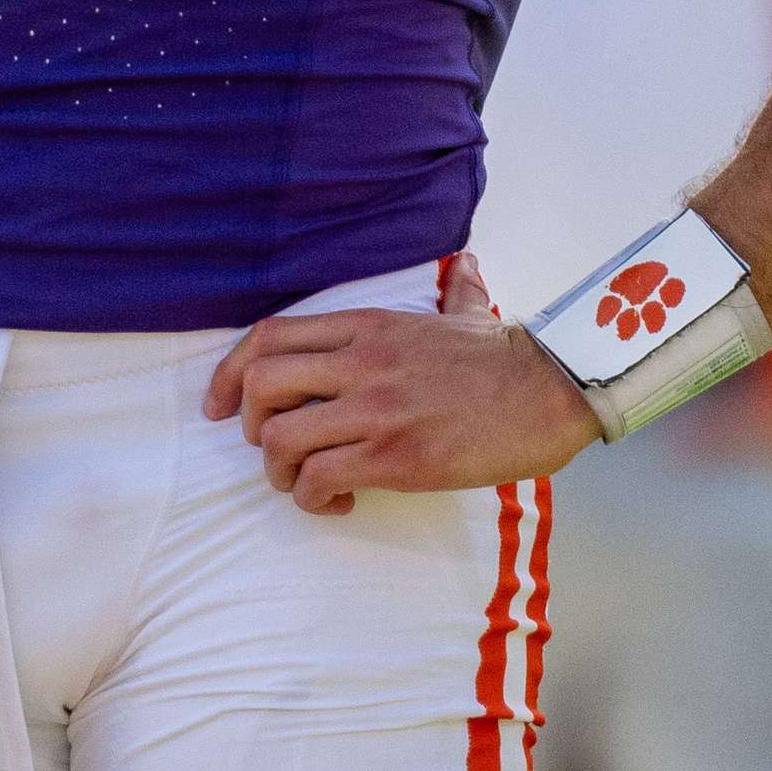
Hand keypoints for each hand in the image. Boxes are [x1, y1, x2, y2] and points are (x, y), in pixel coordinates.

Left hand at [203, 258, 598, 514]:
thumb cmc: (510, 360)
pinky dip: (313, 497)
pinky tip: (338, 502)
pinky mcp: (396, 456)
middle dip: (248, 425)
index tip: (218, 405)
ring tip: (306, 484)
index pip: (269, 337)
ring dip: (279, 472)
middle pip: (260, 385)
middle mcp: (360, 363)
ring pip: (281, 438)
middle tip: (272, 450)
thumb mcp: (466, 313)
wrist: (553, 391)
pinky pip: (321, 478)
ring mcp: (376, 409)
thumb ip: (455, 292)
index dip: (228, 373)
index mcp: (366, 327)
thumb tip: (468, 268)